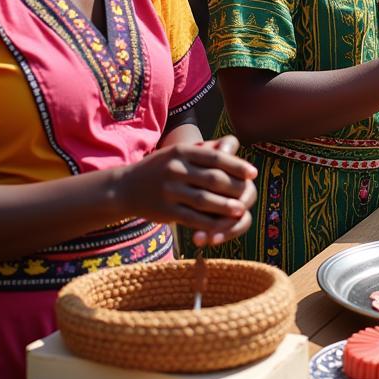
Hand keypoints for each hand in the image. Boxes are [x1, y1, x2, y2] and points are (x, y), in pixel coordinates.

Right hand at [118, 134, 257, 246]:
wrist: (125, 187)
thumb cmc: (161, 168)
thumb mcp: (178, 153)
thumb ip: (204, 152)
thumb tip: (234, 151)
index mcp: (182, 151)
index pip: (216, 158)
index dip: (237, 166)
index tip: (253, 173)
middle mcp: (175, 168)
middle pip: (213, 179)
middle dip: (234, 188)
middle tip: (248, 194)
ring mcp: (169, 189)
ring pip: (204, 200)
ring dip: (225, 207)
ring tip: (240, 210)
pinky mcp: (164, 209)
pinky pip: (191, 218)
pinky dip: (208, 223)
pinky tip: (220, 227)